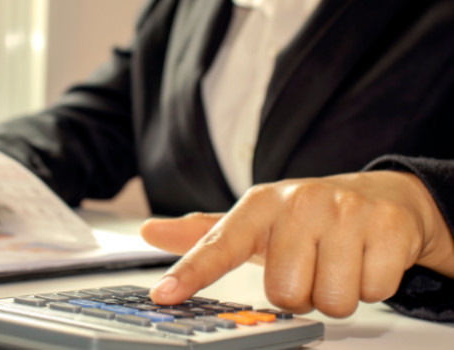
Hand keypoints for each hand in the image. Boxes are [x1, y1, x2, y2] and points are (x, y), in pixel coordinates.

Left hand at [141, 171, 453, 317]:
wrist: (381, 197)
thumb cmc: (306, 219)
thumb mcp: (254, 224)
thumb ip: (204, 235)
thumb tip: (150, 231)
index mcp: (258, 206)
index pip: (219, 245)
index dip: (191, 273)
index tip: (164, 295)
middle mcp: (298, 202)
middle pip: (286, 294)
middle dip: (301, 293)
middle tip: (311, 265)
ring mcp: (345, 210)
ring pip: (331, 299)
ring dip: (336, 293)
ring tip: (338, 261)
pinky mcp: (387, 226)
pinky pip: (373, 292)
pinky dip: (371, 286)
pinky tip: (367, 257)